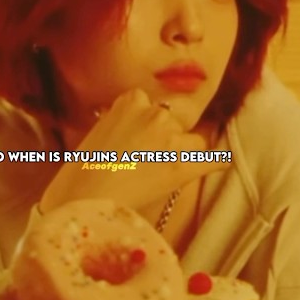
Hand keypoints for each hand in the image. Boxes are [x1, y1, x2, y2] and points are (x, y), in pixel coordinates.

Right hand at [40, 88, 229, 214]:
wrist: (82, 199)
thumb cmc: (80, 171)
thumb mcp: (96, 133)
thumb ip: (119, 123)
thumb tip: (130, 130)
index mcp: (131, 101)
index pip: (147, 104)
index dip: (142, 124)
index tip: (134, 138)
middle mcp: (155, 115)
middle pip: (171, 122)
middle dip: (162, 139)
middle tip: (141, 161)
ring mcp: (172, 140)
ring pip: (192, 142)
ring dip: (182, 154)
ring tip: (160, 174)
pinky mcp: (185, 167)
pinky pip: (214, 160)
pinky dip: (215, 163)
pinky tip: (218, 164)